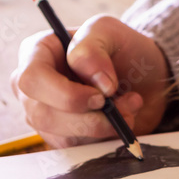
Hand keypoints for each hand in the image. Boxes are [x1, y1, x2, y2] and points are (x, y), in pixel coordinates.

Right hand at [11, 15, 169, 147]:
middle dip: (88, 116)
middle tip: (121, 103)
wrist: (146, 75)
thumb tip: (96, 82)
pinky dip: (105, 136)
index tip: (102, 96)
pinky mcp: (61, 134)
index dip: (65, 94)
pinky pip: (76, 146)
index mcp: (37, 53)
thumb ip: (93, 48)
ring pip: (60, 135)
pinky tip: (124, 119)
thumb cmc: (122, 47)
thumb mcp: (109, 31)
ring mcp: (44, 112)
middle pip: (43, 114)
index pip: (32, 79)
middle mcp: (34, 85)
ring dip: (103, 126)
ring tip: (131, 105)